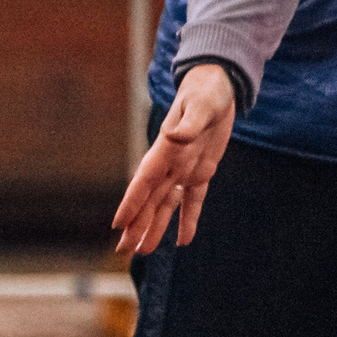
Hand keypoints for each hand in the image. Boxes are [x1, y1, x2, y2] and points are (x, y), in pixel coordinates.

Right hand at [112, 65, 236, 255]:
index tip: (118, 225)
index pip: (143, 181)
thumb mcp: (200, 105)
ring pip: (166, 205)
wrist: (218, 84)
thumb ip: (188, 124)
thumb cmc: (206, 91)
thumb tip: (173, 137)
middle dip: (137, 225)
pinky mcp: (201, 170)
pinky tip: (184, 240)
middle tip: (123, 251)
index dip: (131, 204)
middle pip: (150, 200)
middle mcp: (170, 163)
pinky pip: (193, 200)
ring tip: (144, 252)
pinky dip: (188, 219)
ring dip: (155, 228)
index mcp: (165, 150)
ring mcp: (184, 168)